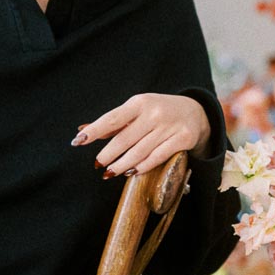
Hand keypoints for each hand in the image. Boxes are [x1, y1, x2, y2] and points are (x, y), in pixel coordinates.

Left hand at [71, 93, 210, 175]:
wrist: (195, 112)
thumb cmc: (157, 111)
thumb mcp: (137, 110)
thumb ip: (112, 122)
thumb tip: (82, 129)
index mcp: (139, 103)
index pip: (112, 119)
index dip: (94, 131)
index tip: (78, 141)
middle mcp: (154, 113)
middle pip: (124, 139)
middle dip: (108, 154)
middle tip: (98, 164)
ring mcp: (169, 127)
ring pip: (139, 151)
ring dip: (122, 164)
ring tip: (110, 172)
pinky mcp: (182, 139)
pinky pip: (157, 157)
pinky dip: (142, 167)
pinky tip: (132, 172)